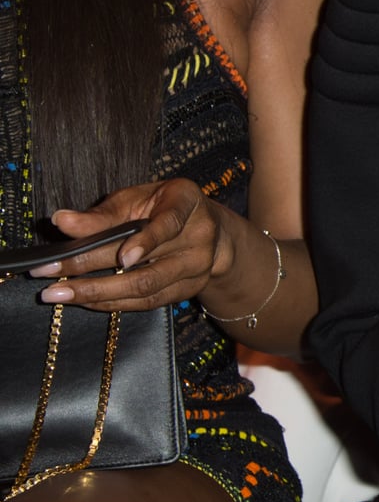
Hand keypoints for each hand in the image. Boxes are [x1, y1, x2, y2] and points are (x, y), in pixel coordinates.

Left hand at [31, 179, 238, 312]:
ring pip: (146, 289)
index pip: (169, 224)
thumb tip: (60, 221)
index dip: (146, 241)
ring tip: (57, 293)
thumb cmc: (161, 207)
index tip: (121, 257)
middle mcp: (199, 237)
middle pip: (148, 265)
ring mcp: (197, 268)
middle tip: (48, 274)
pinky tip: (83, 299)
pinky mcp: (188, 290)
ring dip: (97, 294)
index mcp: (186, 202)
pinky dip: (111, 303)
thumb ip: (101, 214)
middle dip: (93, 271)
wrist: (208, 228)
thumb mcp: (135, 199)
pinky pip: (147, 302)